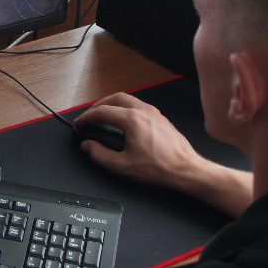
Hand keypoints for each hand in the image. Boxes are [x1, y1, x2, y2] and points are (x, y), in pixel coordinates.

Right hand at [75, 93, 253, 216]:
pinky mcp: (161, 118)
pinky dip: (126, 108)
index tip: (80, 124)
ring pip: (129, 99)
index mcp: (132, 119)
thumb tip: (88, 146)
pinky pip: (139, 105)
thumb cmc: (159, 168)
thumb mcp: (122, 166)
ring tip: (105, 116)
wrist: (186, 170)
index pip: (103, 112)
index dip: (87, 117)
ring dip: (113, 105)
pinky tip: (124, 121)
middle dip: (99, 105)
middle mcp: (143, 111)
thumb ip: (100, 155)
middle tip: (90, 115)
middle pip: (116, 98)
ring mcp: (154, 113)